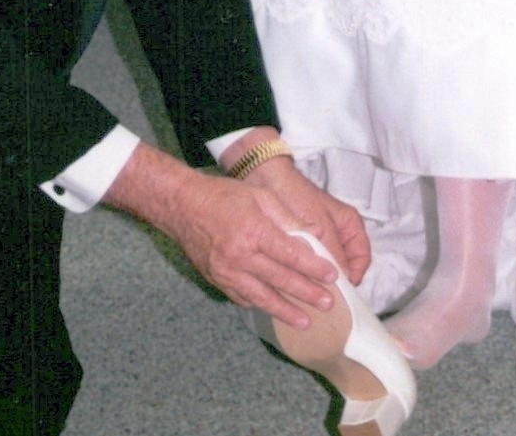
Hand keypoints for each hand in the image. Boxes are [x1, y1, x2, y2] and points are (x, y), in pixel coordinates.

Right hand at [104, 142, 360, 327]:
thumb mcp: (260, 195)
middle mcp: (240, 256)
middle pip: (280, 280)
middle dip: (307, 293)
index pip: (290, 254)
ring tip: (306, 321)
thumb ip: (288, 217)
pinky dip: (261, 305)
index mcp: (253, 230)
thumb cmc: (224, 195)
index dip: (313, 267)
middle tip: (329, 304)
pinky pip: (243, 298)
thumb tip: (316, 234)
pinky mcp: (217, 280)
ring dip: (286, 311)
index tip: (333, 276)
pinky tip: (275, 309)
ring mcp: (226, 272)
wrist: (182, 206)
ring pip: (262, 297)